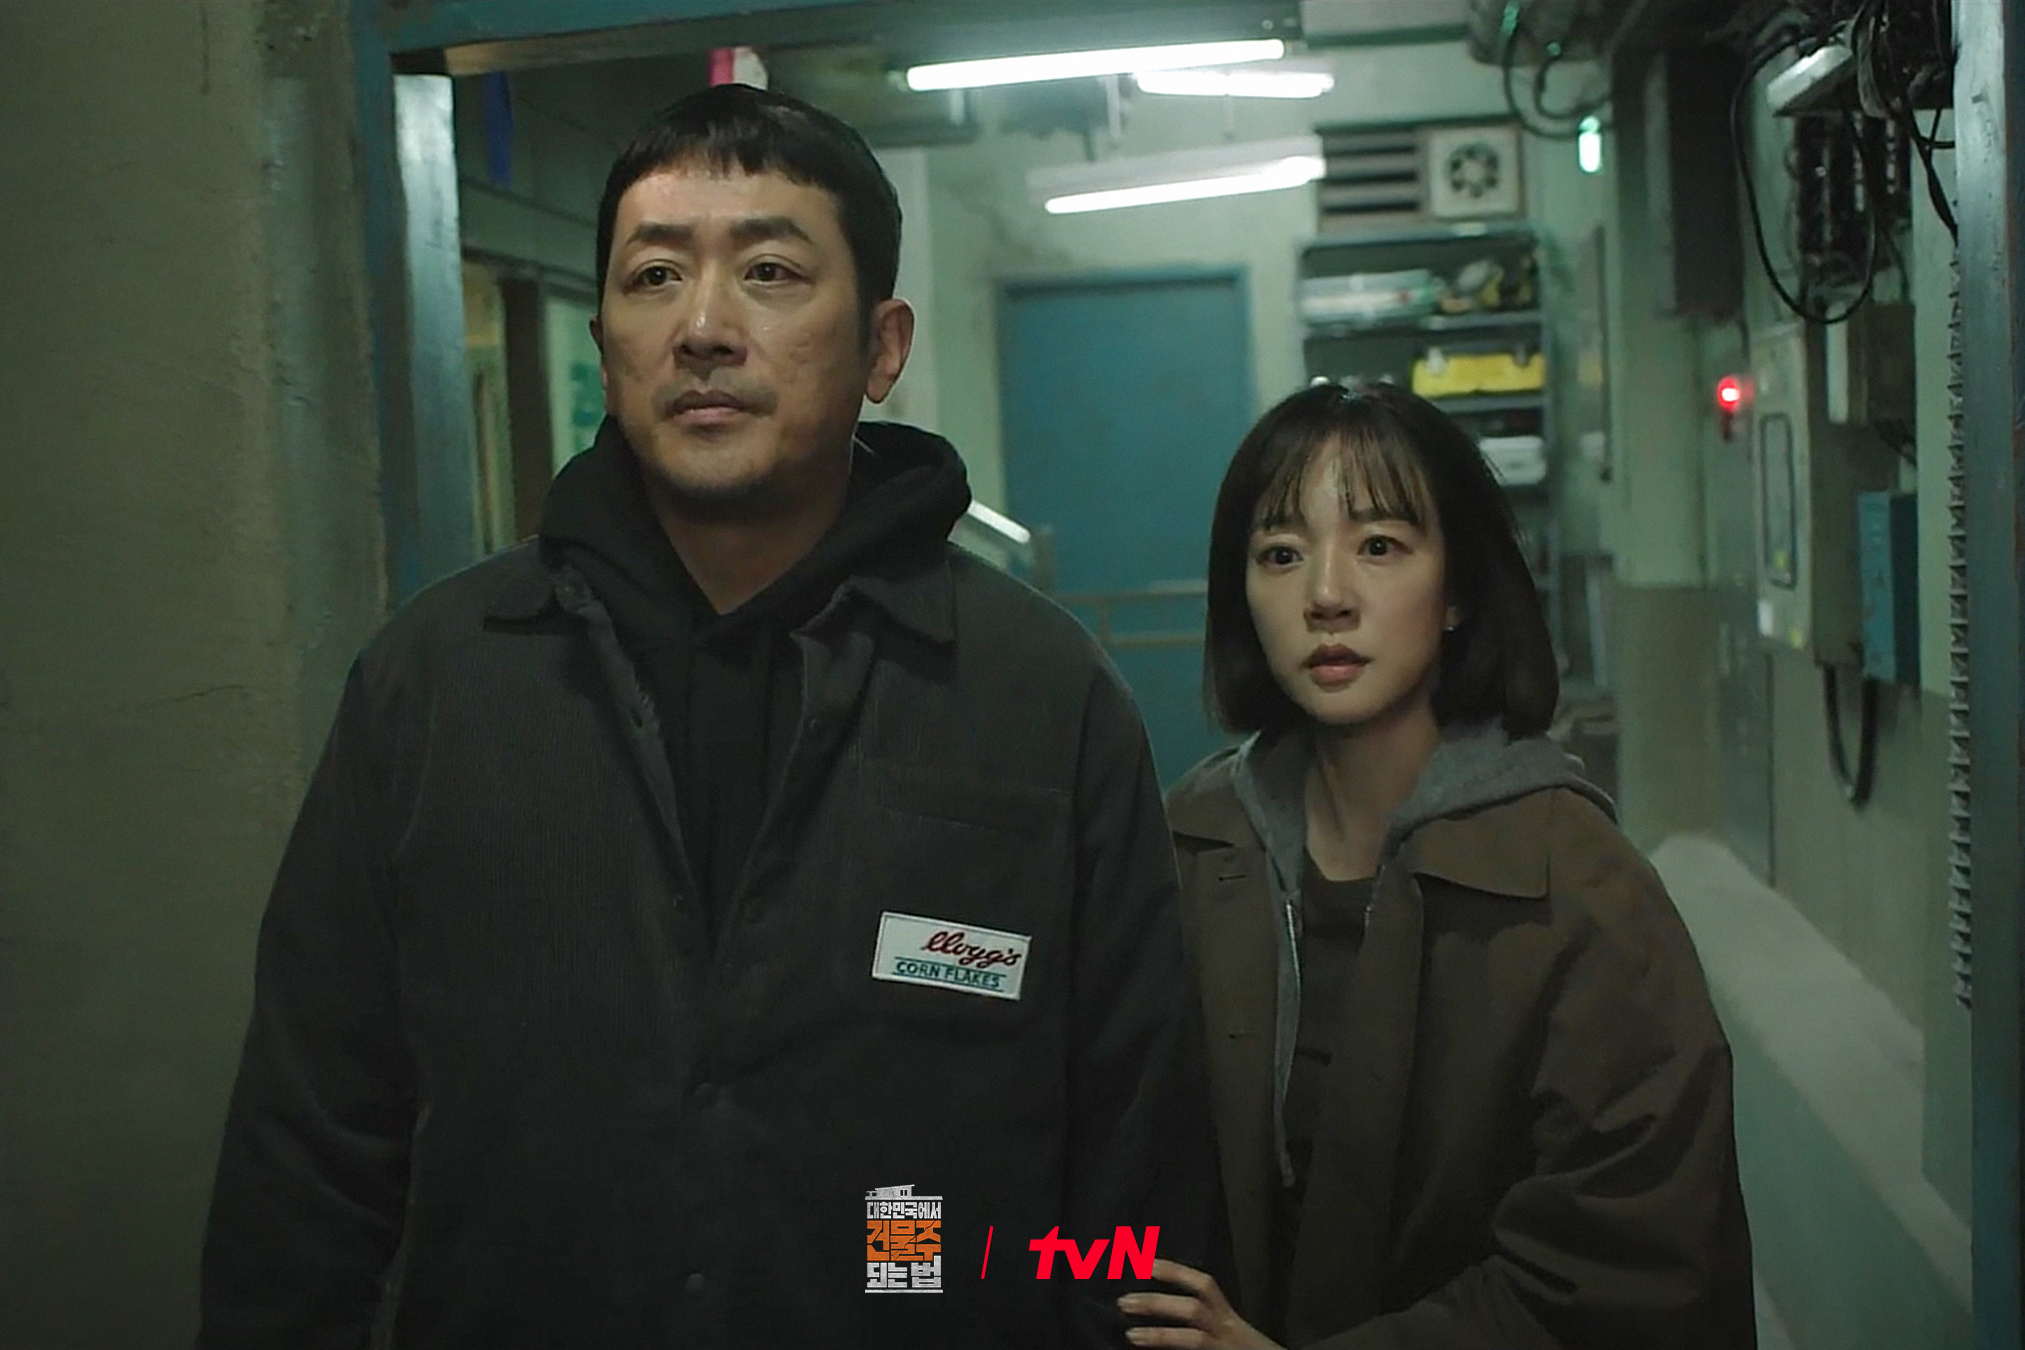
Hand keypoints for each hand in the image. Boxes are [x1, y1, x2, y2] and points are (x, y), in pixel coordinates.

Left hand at [1115, 1258, 1283, 1348]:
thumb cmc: (1246, 1348)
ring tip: (1131, 1334)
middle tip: (1123, 1301)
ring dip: (1160, 1335)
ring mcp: (1224, 1349)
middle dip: (1158, 1303)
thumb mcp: (1228, 1329)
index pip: (1203, 1285)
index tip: (1143, 1262)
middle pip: (1194, 1309)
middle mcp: (1227, 1329)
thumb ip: (1204, 1316)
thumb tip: (1158, 1301)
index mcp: (1227, 1316)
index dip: (1174, 1272)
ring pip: (1193, 1340)